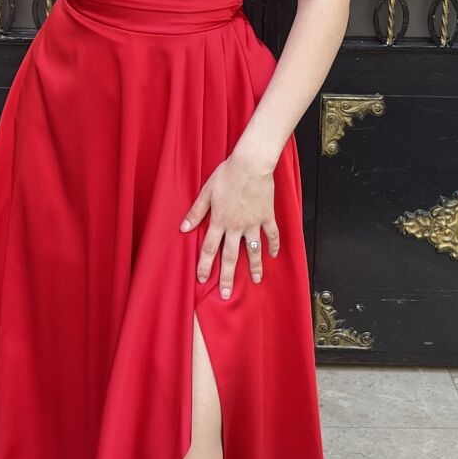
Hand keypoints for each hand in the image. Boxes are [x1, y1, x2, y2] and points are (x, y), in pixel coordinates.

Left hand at [179, 149, 279, 298]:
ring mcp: (253, 223)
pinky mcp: (266, 216)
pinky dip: (273, 245)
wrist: (250, 164)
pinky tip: (273, 255)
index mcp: (219, 221)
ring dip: (254, 267)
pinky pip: (271, 234)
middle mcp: (236, 226)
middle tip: (226, 294)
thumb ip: (196, 212)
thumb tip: (183, 228)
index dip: (205, 265)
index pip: (210, 248)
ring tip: (257, 280)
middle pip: (231, 256)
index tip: (203, 280)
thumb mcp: (206, 192)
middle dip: (227, 277)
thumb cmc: (227, 174)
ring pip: (253, 250)